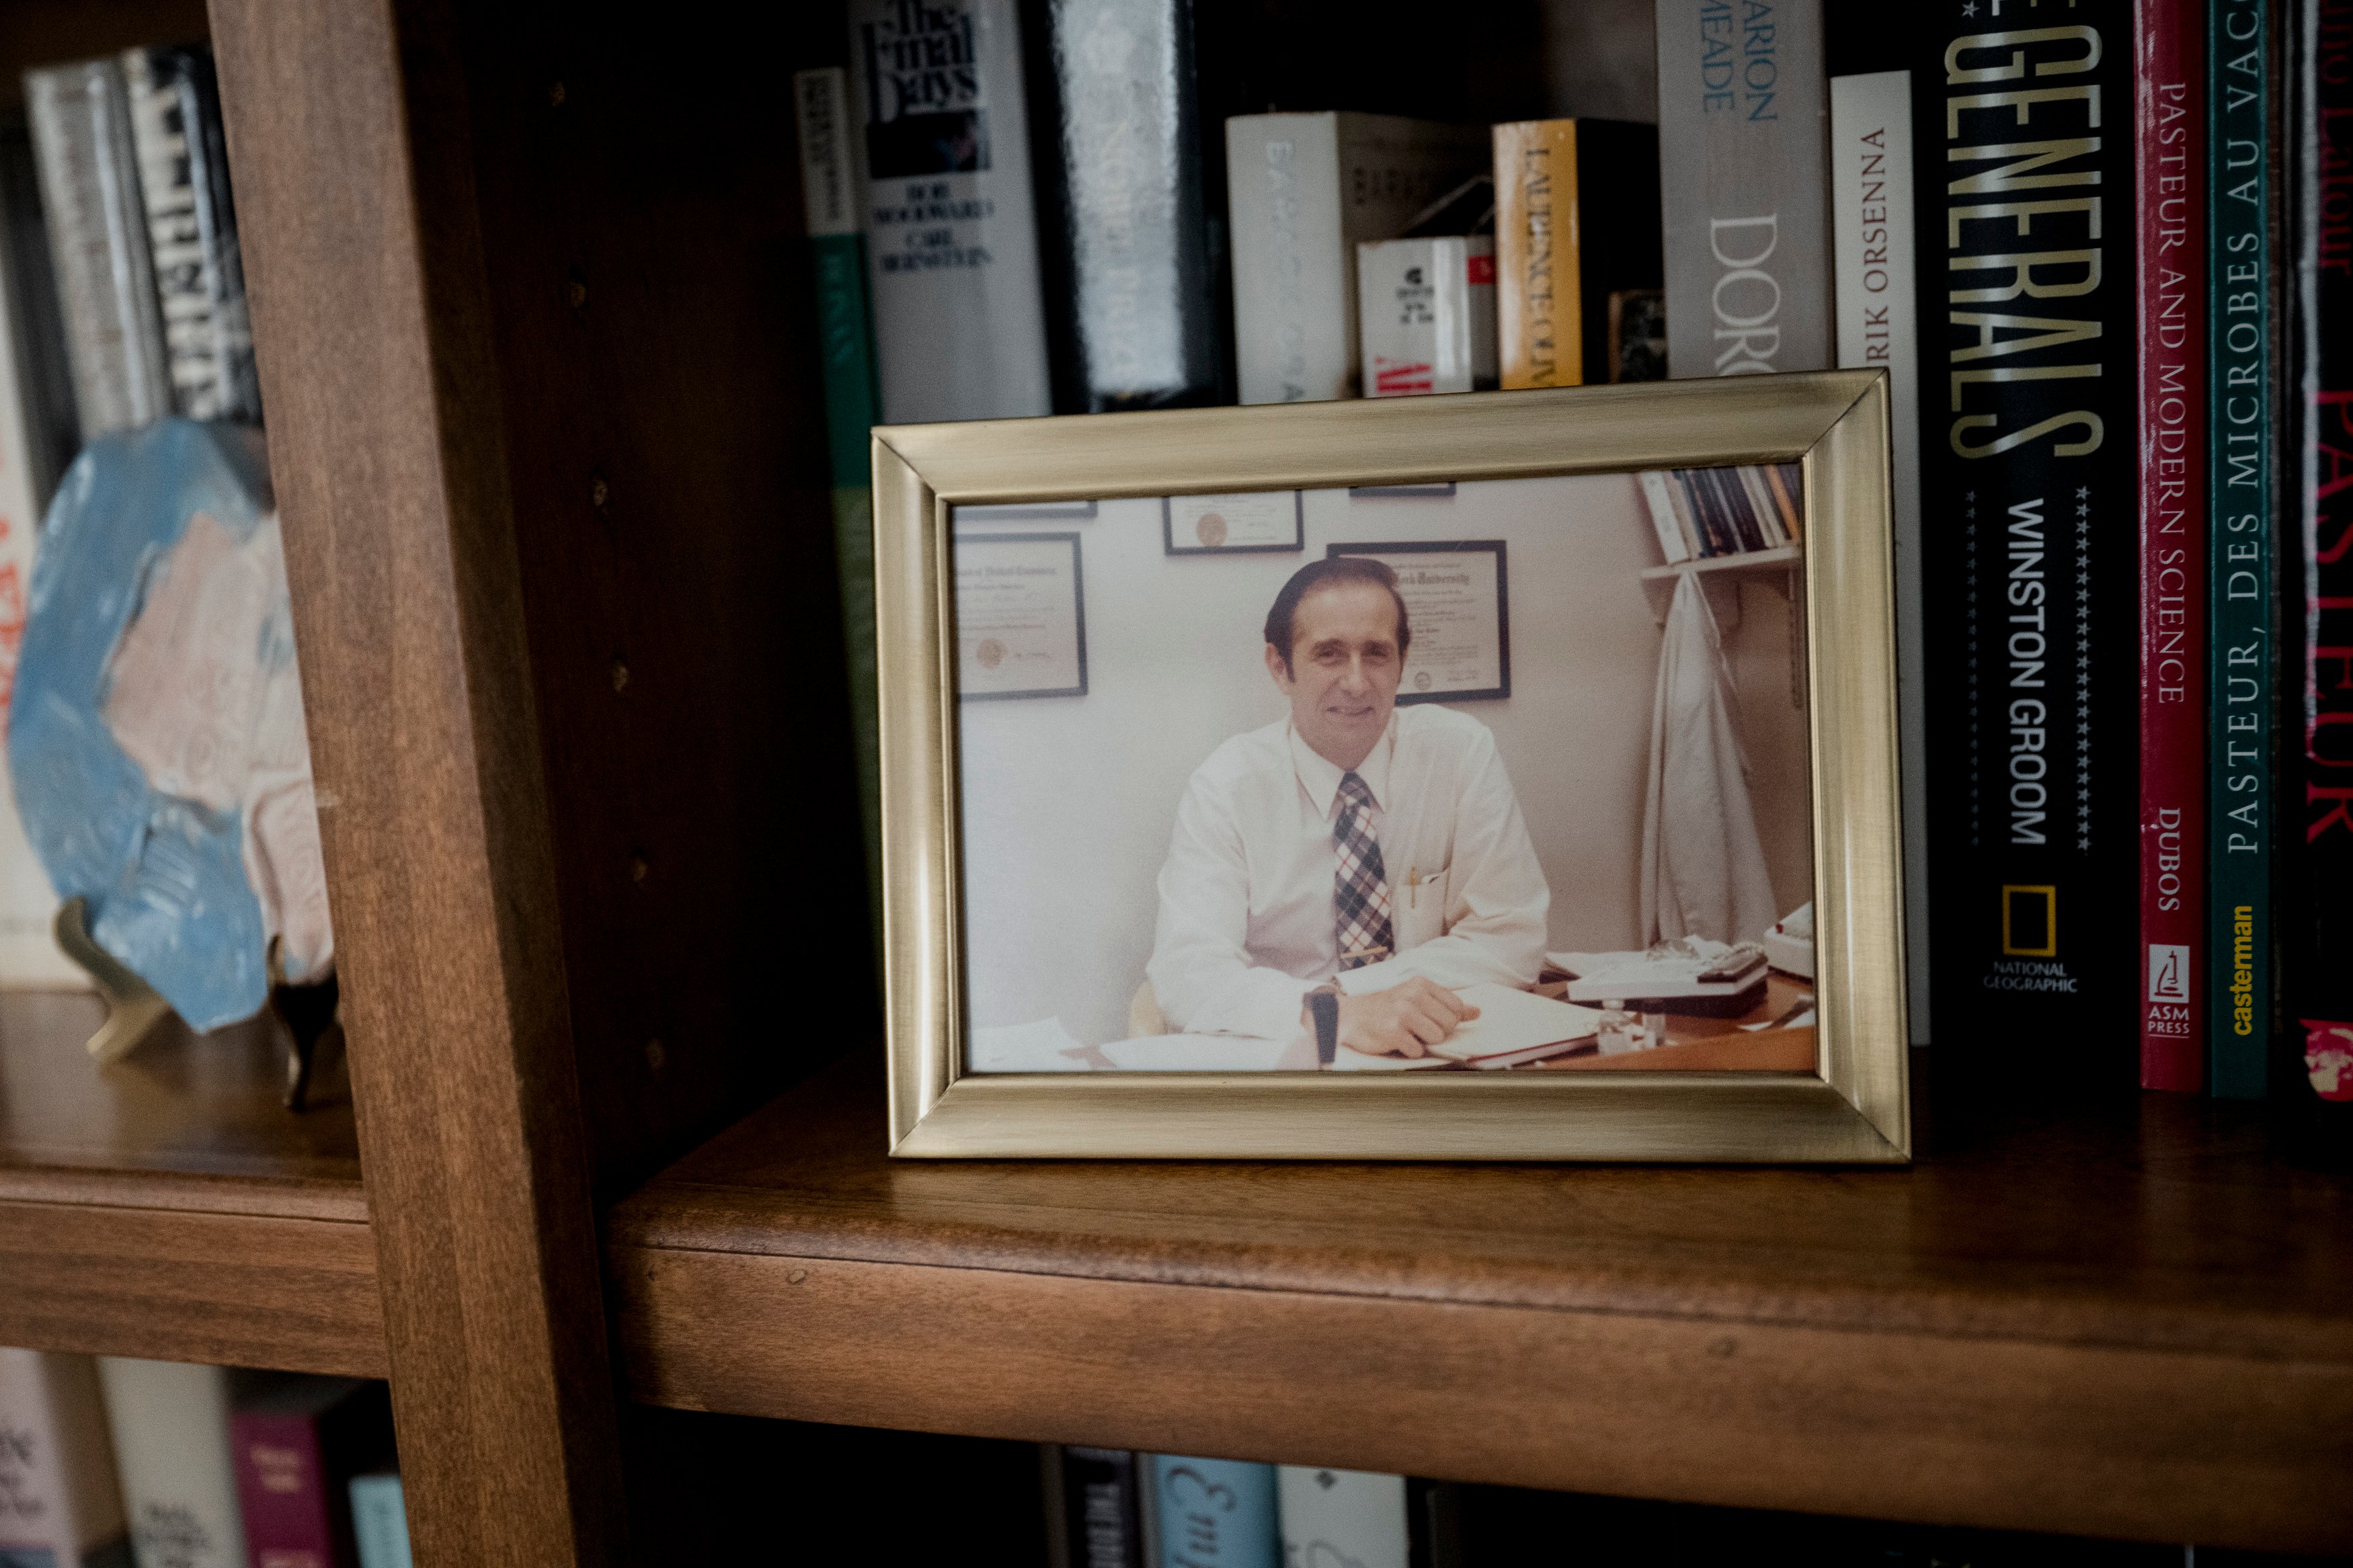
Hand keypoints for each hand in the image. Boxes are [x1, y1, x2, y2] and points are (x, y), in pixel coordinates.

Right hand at [1336, 977, 1479, 1057]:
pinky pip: (1417, 1050)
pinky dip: (1409, 1051)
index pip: (1456, 1007)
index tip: (1431, 1019)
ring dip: (1423, 1042)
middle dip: (1437, 1032)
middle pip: (1449, 1024)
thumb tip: (1477, 1012)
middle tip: (1417, 1028)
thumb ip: (1447, 1005)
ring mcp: (1401, 1013)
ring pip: (1437, 1038)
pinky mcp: (1392, 1032)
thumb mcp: (1418, 998)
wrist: (1352, 1016)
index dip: (1448, 1020)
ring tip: (1407, 1033)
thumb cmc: (1389, 1008)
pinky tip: (1397, 1041)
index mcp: (1421, 984)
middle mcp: (1412, 995)